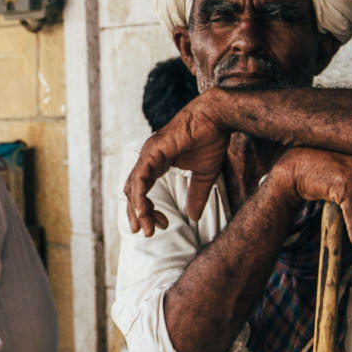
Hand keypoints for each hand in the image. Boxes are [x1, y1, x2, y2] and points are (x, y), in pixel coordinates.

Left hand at [125, 90, 237, 234]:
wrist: (217, 117)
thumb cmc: (210, 139)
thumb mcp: (204, 176)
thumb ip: (196, 195)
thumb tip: (193, 217)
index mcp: (157, 163)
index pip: (143, 191)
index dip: (149, 210)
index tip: (160, 226)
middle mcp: (148, 159)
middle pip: (134, 192)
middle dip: (139, 215)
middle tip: (146, 233)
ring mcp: (149, 154)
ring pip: (134, 187)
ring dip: (138, 210)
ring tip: (146, 229)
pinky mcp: (153, 151)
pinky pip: (141, 177)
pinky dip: (139, 196)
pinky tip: (142, 211)